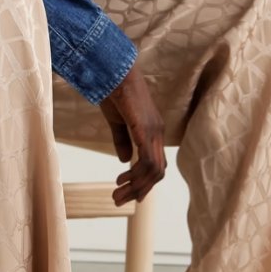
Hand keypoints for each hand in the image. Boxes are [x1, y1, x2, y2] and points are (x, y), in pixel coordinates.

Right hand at [99, 63, 165, 204]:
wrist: (113, 71)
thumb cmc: (114, 91)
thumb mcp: (117, 121)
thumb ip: (122, 140)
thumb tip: (124, 160)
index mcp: (152, 131)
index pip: (155, 164)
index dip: (144, 182)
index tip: (128, 192)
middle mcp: (157, 133)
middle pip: (157, 172)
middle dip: (139, 190)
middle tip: (119, 200)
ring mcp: (154, 132)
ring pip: (153, 171)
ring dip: (136, 187)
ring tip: (117, 195)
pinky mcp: (145, 130)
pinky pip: (147, 160)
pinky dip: (136, 174)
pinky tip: (122, 178)